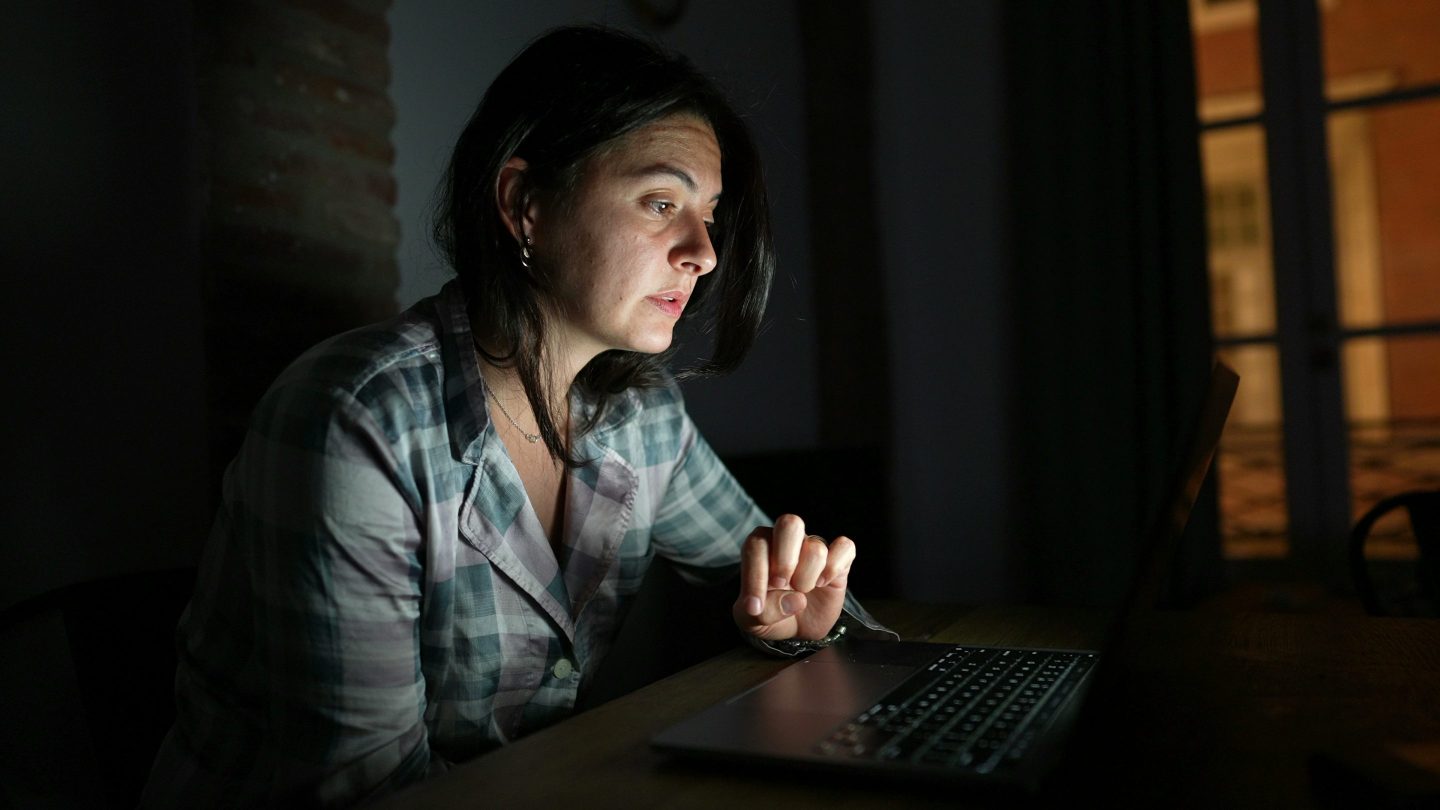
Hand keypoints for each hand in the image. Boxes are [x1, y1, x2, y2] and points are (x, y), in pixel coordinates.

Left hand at [732, 514, 854, 641]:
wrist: (797, 626)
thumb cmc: (770, 613)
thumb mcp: (754, 621)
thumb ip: (764, 613)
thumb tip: (797, 599)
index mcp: (760, 547)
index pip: (757, 546)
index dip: (755, 577)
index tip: (755, 607)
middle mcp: (787, 540)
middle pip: (790, 524)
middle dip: (785, 561)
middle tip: (781, 584)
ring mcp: (814, 546)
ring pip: (816, 548)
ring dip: (807, 578)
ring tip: (801, 590)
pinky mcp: (839, 557)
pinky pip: (845, 547)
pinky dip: (834, 568)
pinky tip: (823, 582)